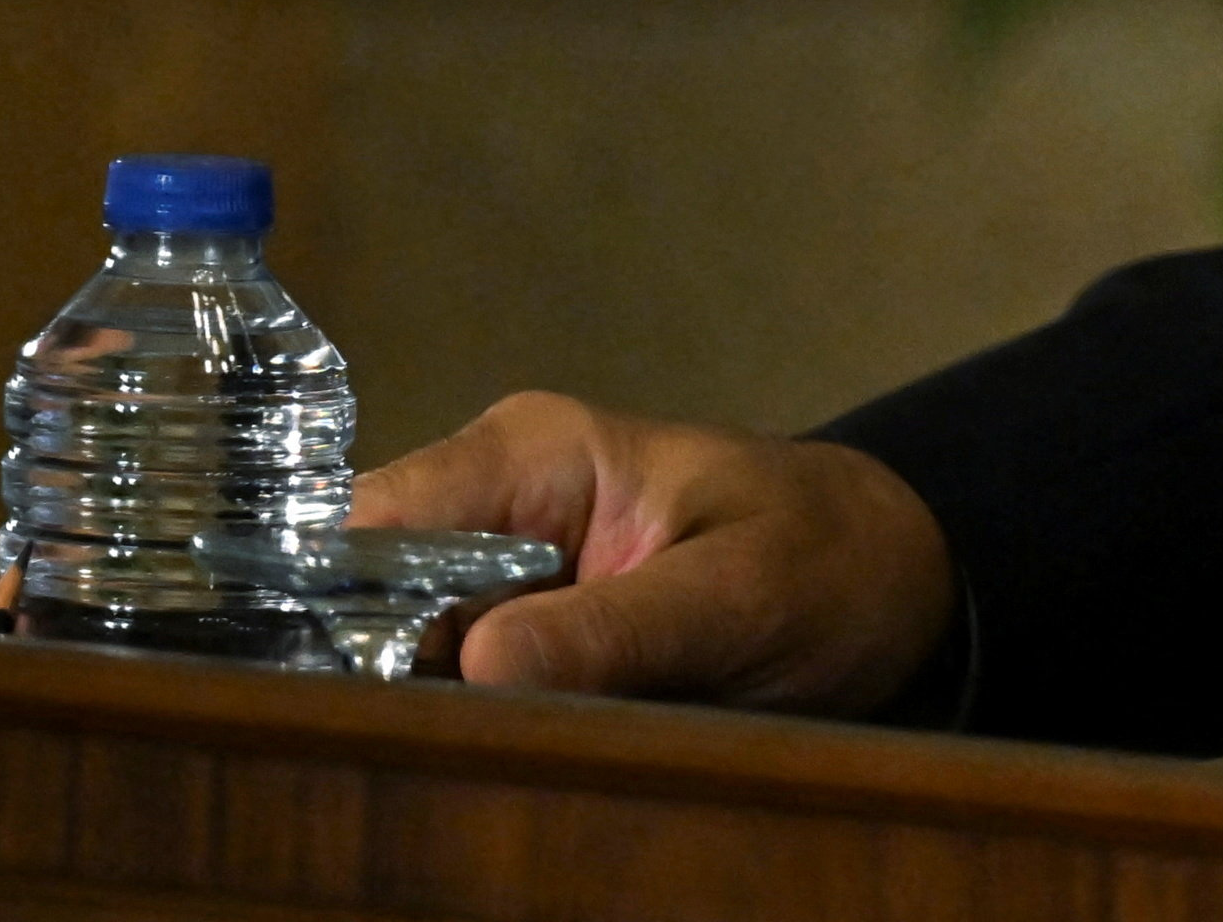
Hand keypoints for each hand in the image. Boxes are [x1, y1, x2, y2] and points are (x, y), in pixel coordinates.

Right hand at [349, 393, 957, 711]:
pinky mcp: (514, 653)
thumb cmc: (831, 559)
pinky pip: (445, 701)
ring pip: (388, 665)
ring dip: (411, 719)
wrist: (891, 593)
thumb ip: (618, 627)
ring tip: (445, 761)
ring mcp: (494, 588)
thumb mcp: (742, 591)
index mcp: (531, 456)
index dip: (330, 611)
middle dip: (369, 680)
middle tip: (400, 749)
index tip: (343, 696)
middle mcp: (489, 513)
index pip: (372, 524)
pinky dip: (453, 739)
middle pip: (357, 603)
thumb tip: (476, 665)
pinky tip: (475, 767)